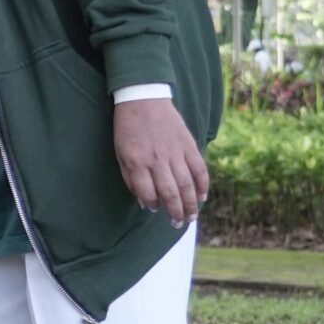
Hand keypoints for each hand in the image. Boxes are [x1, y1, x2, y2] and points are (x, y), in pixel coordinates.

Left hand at [113, 98, 208, 225]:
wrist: (143, 98)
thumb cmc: (128, 128)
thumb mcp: (120, 153)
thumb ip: (131, 178)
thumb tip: (144, 201)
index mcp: (137, 162)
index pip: (148, 193)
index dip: (153, 205)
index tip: (156, 210)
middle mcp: (157, 159)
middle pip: (170, 192)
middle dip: (175, 212)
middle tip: (178, 224)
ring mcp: (175, 152)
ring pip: (186, 184)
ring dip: (190, 204)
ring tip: (191, 217)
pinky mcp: (188, 144)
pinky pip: (199, 168)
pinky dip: (203, 184)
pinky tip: (203, 196)